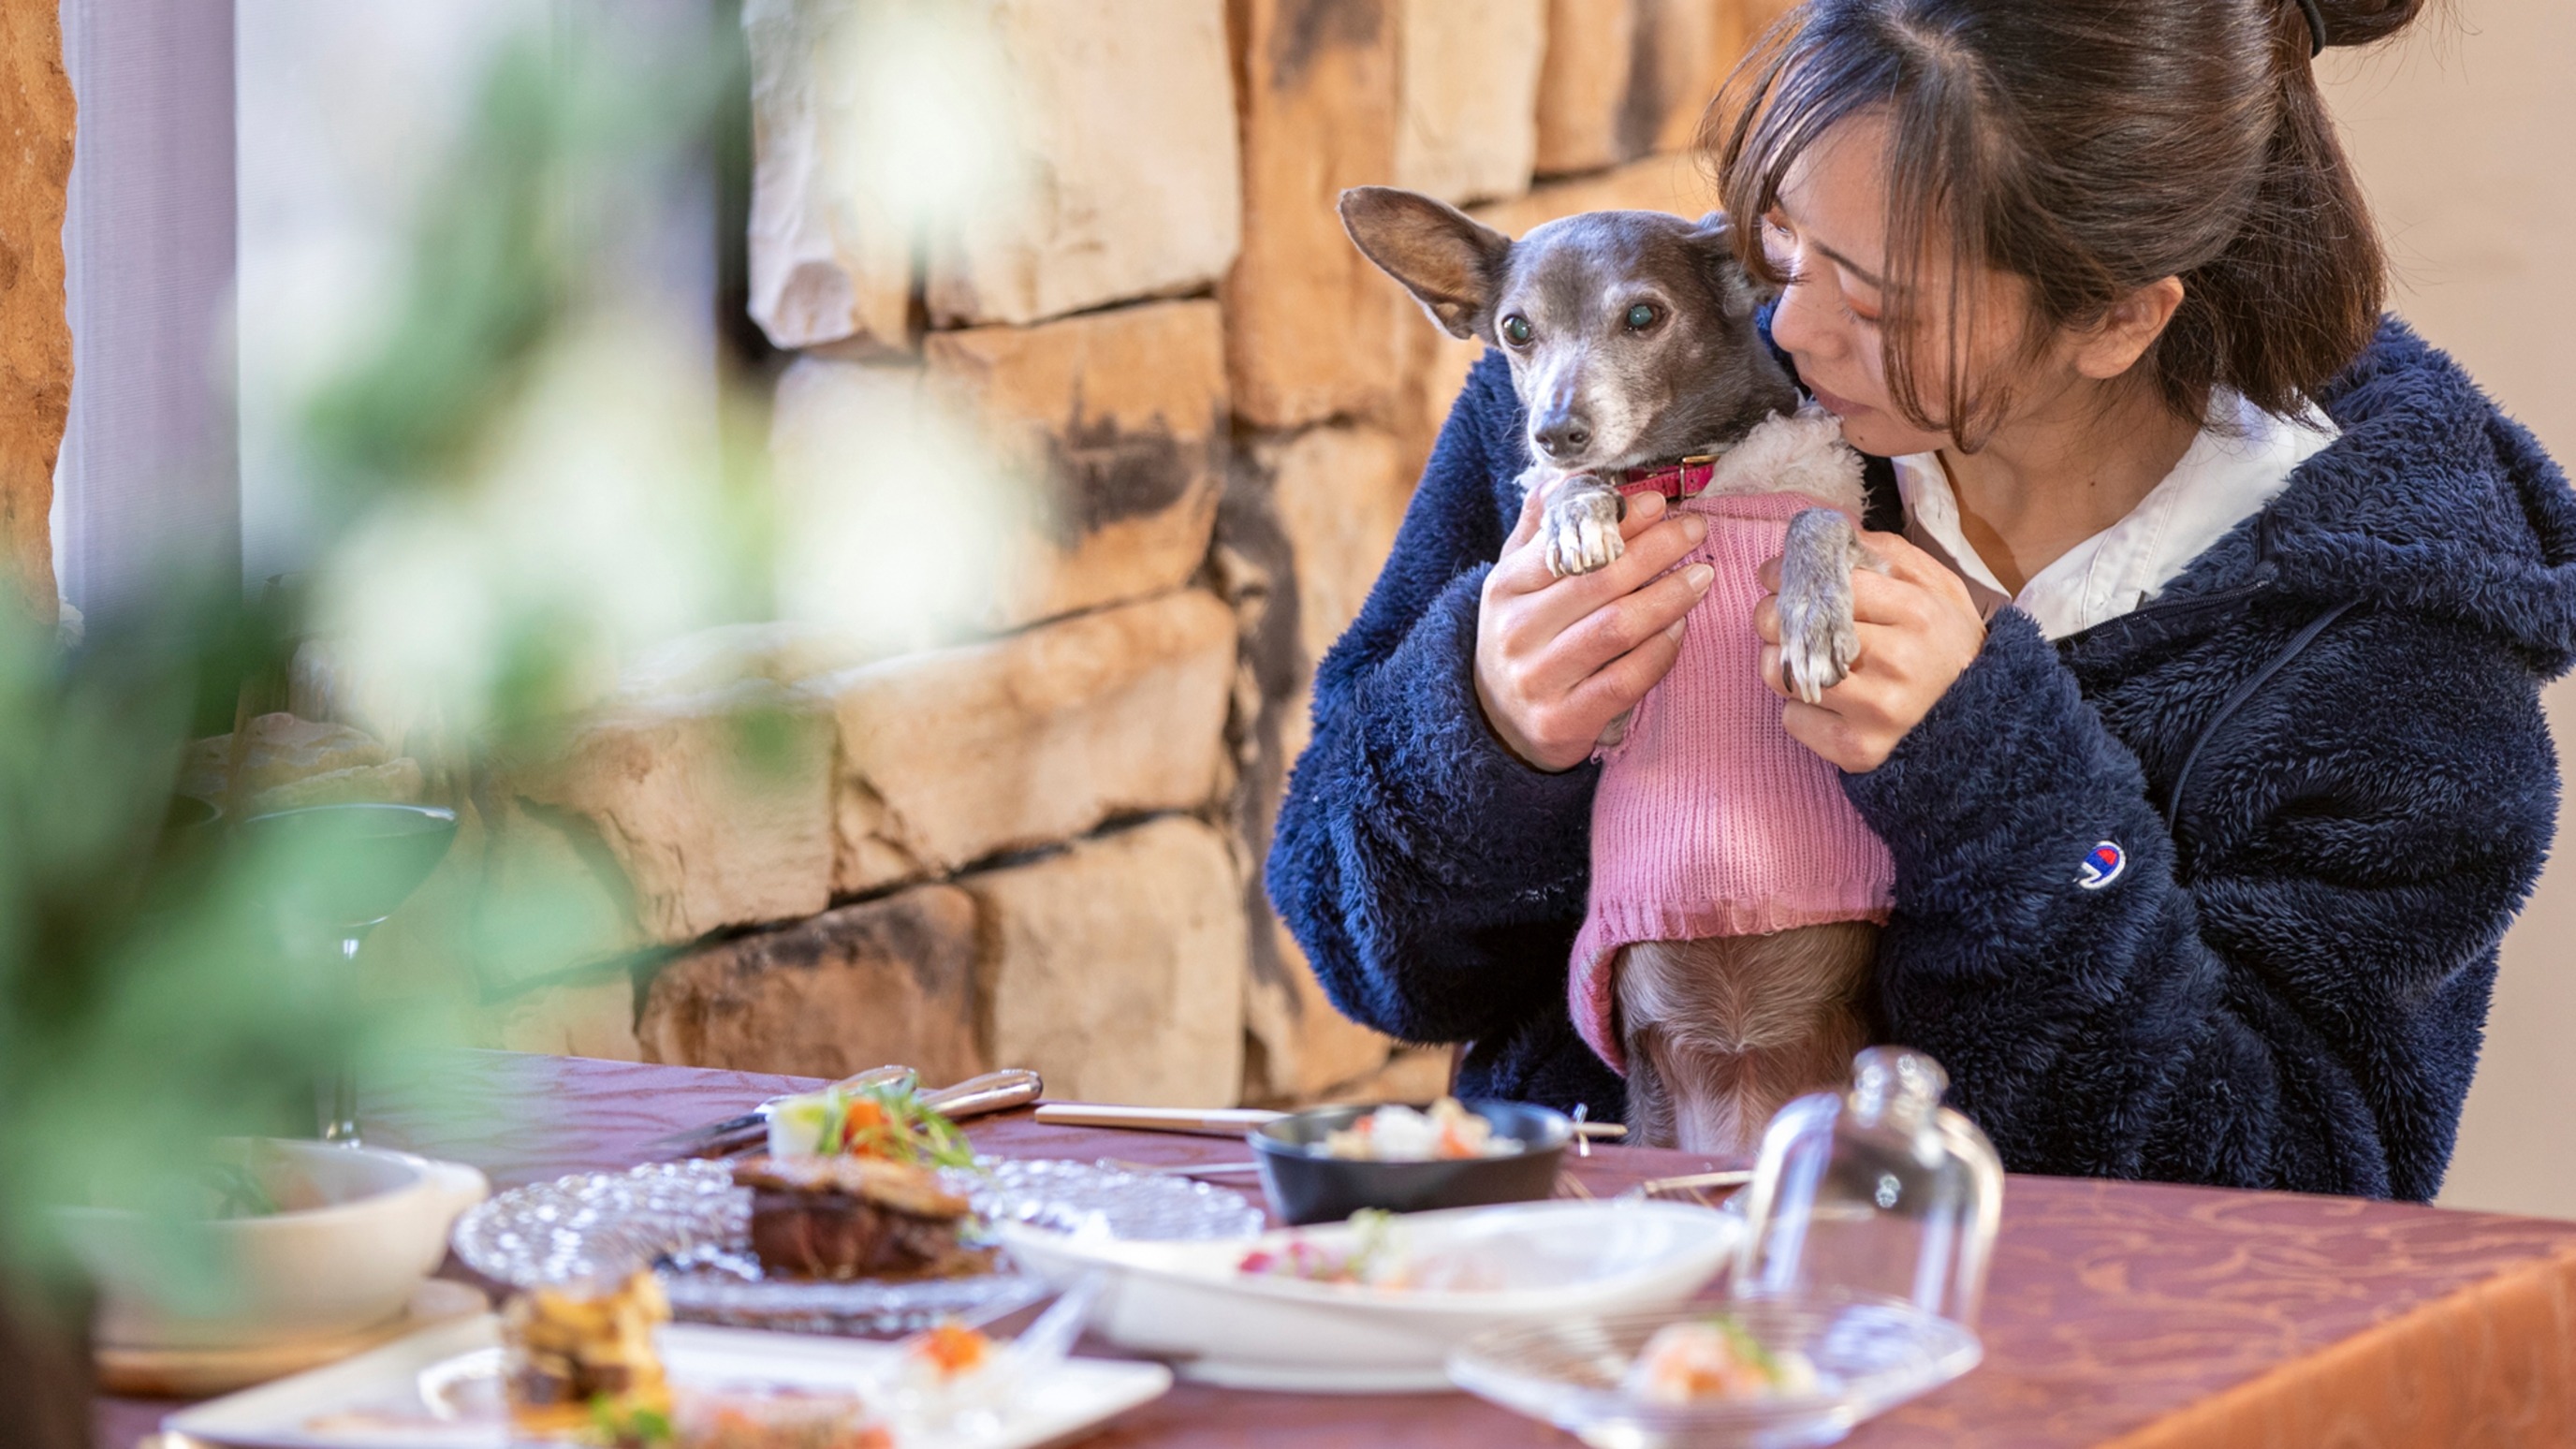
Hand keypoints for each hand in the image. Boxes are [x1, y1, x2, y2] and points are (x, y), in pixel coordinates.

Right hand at [1476, 481, 1715, 771]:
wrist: (1496, 723)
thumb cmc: (1521, 637)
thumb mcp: (1514, 581)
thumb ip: (1539, 529)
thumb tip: (1570, 477)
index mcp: (1504, 588)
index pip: (1567, 545)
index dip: (1617, 522)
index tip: (1659, 502)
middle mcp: (1517, 632)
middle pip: (1599, 582)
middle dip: (1656, 550)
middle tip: (1695, 530)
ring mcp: (1538, 679)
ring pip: (1617, 628)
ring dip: (1668, 597)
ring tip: (1702, 576)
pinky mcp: (1564, 721)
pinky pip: (1625, 680)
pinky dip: (1660, 652)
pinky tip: (1680, 629)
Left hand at [1753, 529, 1984, 771]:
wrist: (1987, 720)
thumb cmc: (1951, 646)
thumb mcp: (1938, 587)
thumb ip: (1887, 554)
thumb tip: (1829, 534)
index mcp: (1917, 612)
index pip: (1828, 582)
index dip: (1790, 574)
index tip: (1774, 574)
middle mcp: (1897, 660)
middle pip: (1795, 626)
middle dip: (1771, 615)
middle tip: (1776, 616)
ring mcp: (1877, 709)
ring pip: (1782, 674)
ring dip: (1779, 662)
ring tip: (1803, 658)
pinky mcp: (1858, 750)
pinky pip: (1793, 719)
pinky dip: (1799, 707)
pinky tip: (1825, 700)